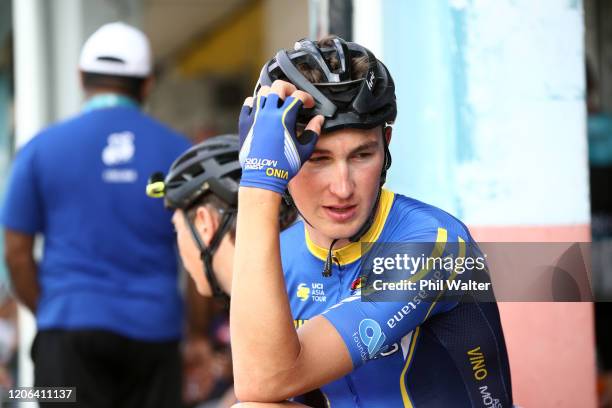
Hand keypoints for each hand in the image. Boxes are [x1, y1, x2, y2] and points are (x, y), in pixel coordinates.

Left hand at [238, 80, 323, 194]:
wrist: (263, 176)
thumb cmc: (284, 166)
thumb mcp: (304, 150)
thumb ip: (313, 132)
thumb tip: (318, 120)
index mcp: (284, 117)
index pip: (298, 96)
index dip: (307, 98)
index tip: (309, 104)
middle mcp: (268, 113)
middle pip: (278, 86)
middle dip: (289, 88)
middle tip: (293, 96)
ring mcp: (255, 116)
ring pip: (262, 92)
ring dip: (273, 94)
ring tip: (278, 101)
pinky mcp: (245, 123)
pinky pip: (248, 104)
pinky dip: (256, 102)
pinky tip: (262, 108)